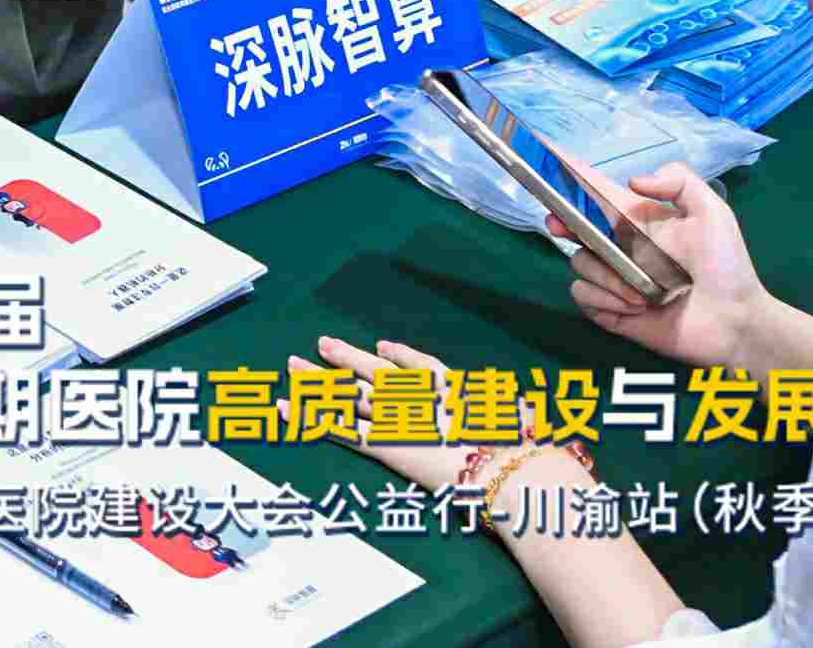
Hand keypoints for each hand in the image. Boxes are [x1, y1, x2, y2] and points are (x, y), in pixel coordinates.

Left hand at [287, 334, 510, 490]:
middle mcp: (423, 398)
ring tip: (292, 364)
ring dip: (319, 380)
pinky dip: (309, 417)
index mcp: (455, 391)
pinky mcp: (386, 445)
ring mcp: (401, 419)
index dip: (401, 356)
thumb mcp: (523, 427)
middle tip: (324, 343)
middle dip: (349, 358)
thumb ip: (515, 417)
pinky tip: (283, 406)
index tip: (383, 347)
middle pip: (377, 374)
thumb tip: (528, 413)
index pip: (423, 368)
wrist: (513, 470)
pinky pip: (339, 428)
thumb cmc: (529, 454)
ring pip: (350, 394)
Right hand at [562, 166, 767, 369]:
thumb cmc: (725, 266)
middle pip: (571, 224)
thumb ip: (678, 181)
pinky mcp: (607, 308)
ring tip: (643, 293)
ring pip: (578, 262)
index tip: (539, 153)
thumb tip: (631, 181)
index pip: (594, 190)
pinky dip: (603, 297)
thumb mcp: (712, 213)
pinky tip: (632, 306)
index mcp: (634, 220)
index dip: (567, 172)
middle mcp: (617, 245)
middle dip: (560, 220)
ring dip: (606, 276)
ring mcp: (611, 278)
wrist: (734, 321)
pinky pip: (582, 293)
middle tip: (559, 224)